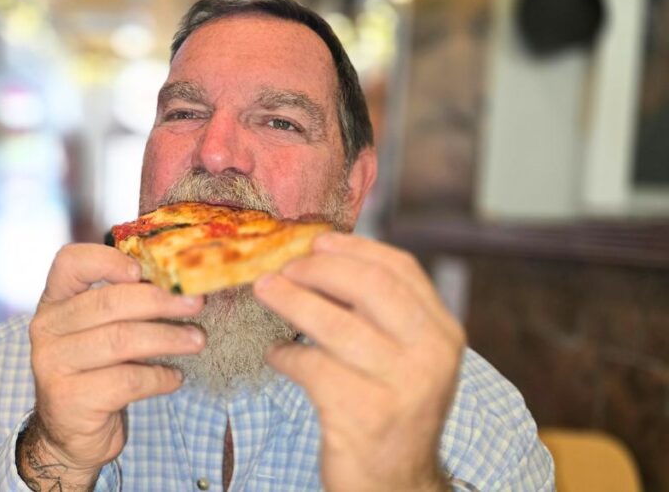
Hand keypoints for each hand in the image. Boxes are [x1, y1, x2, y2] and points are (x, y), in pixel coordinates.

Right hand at [17, 243, 205, 489]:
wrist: (69, 433)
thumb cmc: (96, 371)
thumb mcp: (100, 331)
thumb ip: (123, 304)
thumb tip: (180, 283)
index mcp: (55, 302)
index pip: (70, 263)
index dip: (107, 260)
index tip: (143, 270)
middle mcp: (47, 328)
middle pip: (107, 302)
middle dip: (159, 300)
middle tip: (195, 303)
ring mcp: (53, 364)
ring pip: (120, 340)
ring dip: (168, 338)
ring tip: (196, 341)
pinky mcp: (70, 399)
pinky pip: (126, 380)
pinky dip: (159, 377)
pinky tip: (174, 377)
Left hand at [255, 233, 463, 491]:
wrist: (395, 485)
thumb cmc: (389, 411)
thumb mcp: (403, 359)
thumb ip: (378, 314)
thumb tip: (320, 261)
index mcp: (443, 333)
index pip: (401, 269)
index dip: (354, 248)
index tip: (317, 240)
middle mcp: (431, 355)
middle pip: (368, 286)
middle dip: (316, 269)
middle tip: (282, 269)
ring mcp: (401, 386)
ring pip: (334, 325)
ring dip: (290, 302)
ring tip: (264, 292)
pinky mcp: (364, 414)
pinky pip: (312, 368)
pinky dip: (286, 357)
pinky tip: (276, 355)